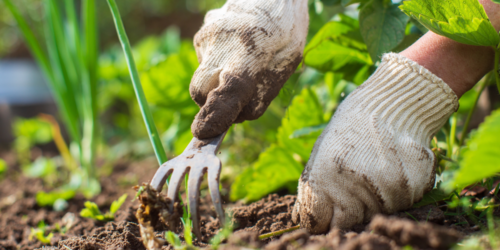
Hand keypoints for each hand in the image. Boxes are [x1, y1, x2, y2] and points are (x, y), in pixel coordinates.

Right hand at [190, 0, 307, 138]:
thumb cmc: (285, 31)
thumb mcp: (285, 66)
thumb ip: (260, 96)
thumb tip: (235, 119)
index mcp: (251, 52)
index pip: (229, 90)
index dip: (215, 115)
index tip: (203, 133)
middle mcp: (222, 42)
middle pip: (200, 91)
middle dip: (212, 103)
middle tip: (237, 97)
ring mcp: (207, 36)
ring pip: (204, 77)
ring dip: (218, 81)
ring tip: (244, 62)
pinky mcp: (201, 34)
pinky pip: (206, 62)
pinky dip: (218, 65)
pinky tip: (236, 51)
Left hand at [292, 53, 458, 232]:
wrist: (395, 103)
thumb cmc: (352, 126)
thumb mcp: (323, 151)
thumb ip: (313, 186)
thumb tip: (301, 216)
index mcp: (326, 176)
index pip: (318, 222)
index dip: (320, 218)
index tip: (325, 211)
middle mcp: (355, 187)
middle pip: (346, 224)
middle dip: (345, 213)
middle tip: (352, 189)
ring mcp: (385, 191)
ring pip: (373, 216)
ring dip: (371, 202)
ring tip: (373, 171)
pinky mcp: (411, 190)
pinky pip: (397, 205)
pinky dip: (392, 194)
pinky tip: (391, 169)